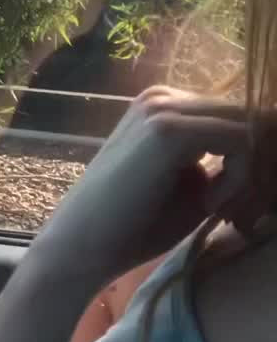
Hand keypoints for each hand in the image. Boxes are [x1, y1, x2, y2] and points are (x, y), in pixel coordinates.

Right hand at [28, 86, 252, 289]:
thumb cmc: (135, 224)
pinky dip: (241, 178)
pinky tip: (211, 205)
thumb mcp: (195, 185)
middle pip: (251, 116)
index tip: (241, 204)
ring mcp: (163, 108)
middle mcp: (163, 97)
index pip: (240, 115)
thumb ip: (230, 161)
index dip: (257, 158)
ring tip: (224, 209)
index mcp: (165, 105)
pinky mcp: (168, 130)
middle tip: (239, 211)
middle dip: (261, 164)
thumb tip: (271, 149)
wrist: (84, 245)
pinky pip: (241, 141)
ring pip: (251, 126)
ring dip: (253, 172)